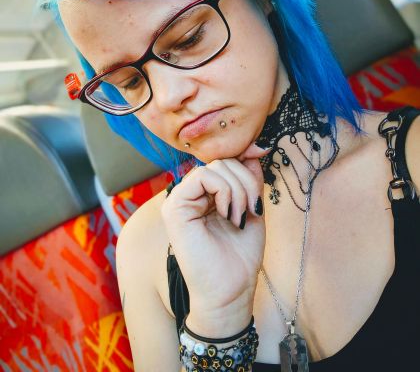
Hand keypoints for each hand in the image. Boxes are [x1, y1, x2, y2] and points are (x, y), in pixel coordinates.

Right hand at [161, 142, 269, 319]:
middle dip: (246, 180)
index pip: (225, 161)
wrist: (230, 291)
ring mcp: (180, 199)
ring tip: (240, 216)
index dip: (244, 156)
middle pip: (222, 161)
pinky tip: (227, 213)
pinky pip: (202, 177)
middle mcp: (191, 194)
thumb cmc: (240, 255)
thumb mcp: (252, 207)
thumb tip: (255, 149)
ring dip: (238, 189)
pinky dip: (224, 191)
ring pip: (214, 167)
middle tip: (252, 209)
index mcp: (206, 194)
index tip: (262, 153)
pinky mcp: (174, 207)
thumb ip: (250, 180)